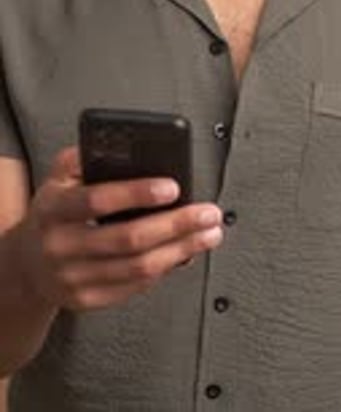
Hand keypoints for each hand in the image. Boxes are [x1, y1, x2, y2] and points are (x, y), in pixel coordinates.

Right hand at [13, 147, 222, 310]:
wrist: (25, 264)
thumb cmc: (53, 213)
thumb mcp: (58, 178)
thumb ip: (85, 158)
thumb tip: (123, 146)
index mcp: (53, 209)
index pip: (97, 200)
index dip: (137, 194)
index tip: (173, 187)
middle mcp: (61, 246)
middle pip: (128, 239)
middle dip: (176, 224)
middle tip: (208, 212)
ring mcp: (74, 278)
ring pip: (138, 267)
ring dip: (181, 250)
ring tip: (208, 233)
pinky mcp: (88, 300)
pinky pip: (134, 286)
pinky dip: (165, 268)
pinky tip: (185, 253)